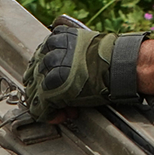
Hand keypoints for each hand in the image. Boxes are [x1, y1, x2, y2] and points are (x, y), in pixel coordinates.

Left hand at [22, 18, 149, 120]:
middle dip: (46, 89)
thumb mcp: (84, 46)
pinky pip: (39, 107)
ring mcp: (48, 70)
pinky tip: (61, 116)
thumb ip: (67, 53)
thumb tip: (62, 70)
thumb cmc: (109, 58)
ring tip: (66, 108)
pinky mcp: (50, 88)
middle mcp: (48, 52)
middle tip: (63, 98)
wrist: (119, 65)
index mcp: (56, 38)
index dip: (48, 73)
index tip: (59, 82)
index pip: (40, 58)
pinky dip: (49, 115)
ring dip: (48, 102)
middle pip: (34, 75)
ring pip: (34, 92)